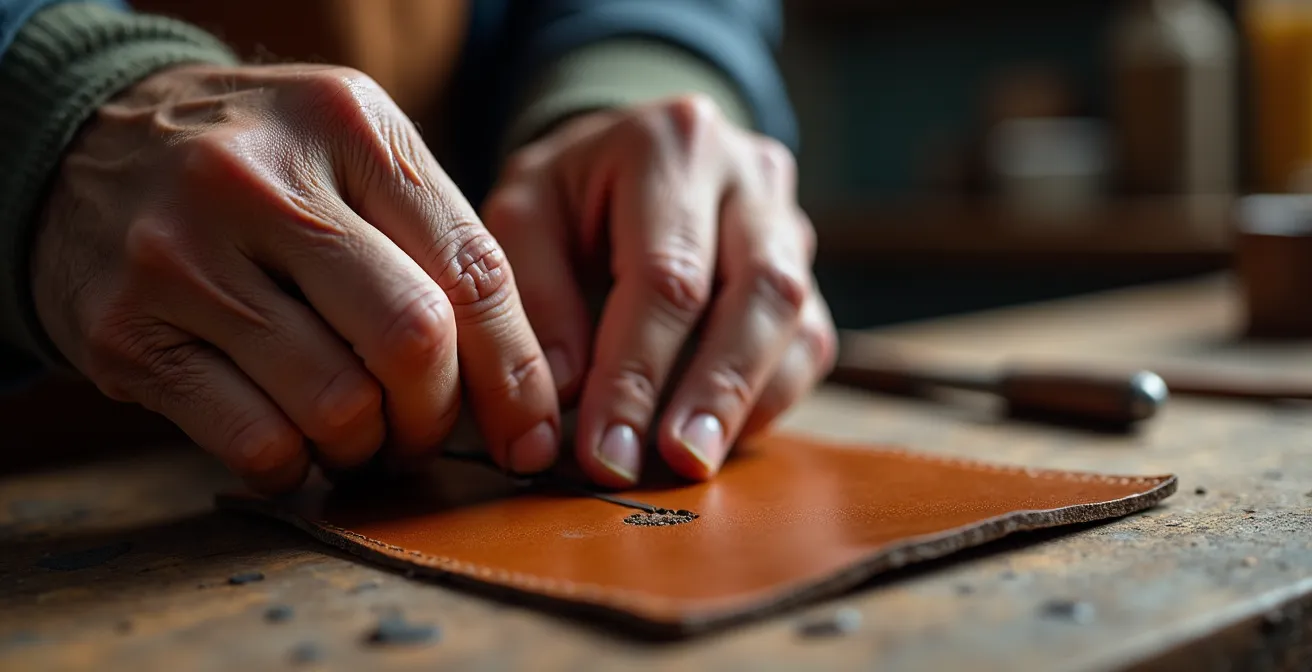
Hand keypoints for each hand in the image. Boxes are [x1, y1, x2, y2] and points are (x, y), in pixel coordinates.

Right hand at [32, 64, 559, 492]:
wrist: (84, 145)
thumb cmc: (258, 163)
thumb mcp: (350, 150)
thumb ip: (435, 237)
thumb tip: (521, 382)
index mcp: (347, 125)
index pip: (472, 268)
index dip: (515, 370)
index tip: (528, 430)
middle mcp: (262, 181)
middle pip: (412, 339)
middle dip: (438, 414)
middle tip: (425, 429)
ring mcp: (184, 258)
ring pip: (337, 404)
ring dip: (368, 445)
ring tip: (358, 431)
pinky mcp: (129, 334)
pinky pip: (256, 441)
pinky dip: (297, 464)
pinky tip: (295, 441)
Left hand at [482, 95, 836, 486]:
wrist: (628, 155)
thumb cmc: (569, 192)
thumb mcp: (524, 212)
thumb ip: (534, 289)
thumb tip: (570, 389)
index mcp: (673, 145)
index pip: (668, 275)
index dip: (638, 373)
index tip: (605, 451)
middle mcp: (750, 174)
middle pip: (760, 291)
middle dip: (717, 390)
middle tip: (679, 463)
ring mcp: (790, 221)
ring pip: (797, 320)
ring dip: (748, 401)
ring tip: (697, 461)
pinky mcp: (808, 269)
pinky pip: (809, 342)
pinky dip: (768, 397)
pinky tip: (720, 435)